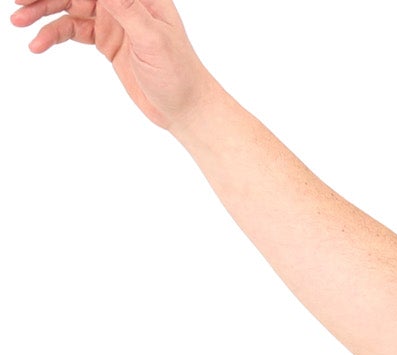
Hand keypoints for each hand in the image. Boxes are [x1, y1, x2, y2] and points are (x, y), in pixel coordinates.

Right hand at [12, 0, 218, 131]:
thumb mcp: (153, 38)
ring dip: (41, 11)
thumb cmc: (181, 74)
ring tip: (16, 20)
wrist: (188, 110)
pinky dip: (53, 35)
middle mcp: (124, 1)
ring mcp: (113, 19)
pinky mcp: (106, 40)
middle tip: (15, 0)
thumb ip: (126, 6)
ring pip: (67, 6)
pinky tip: (37, 44)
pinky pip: (72, 30)